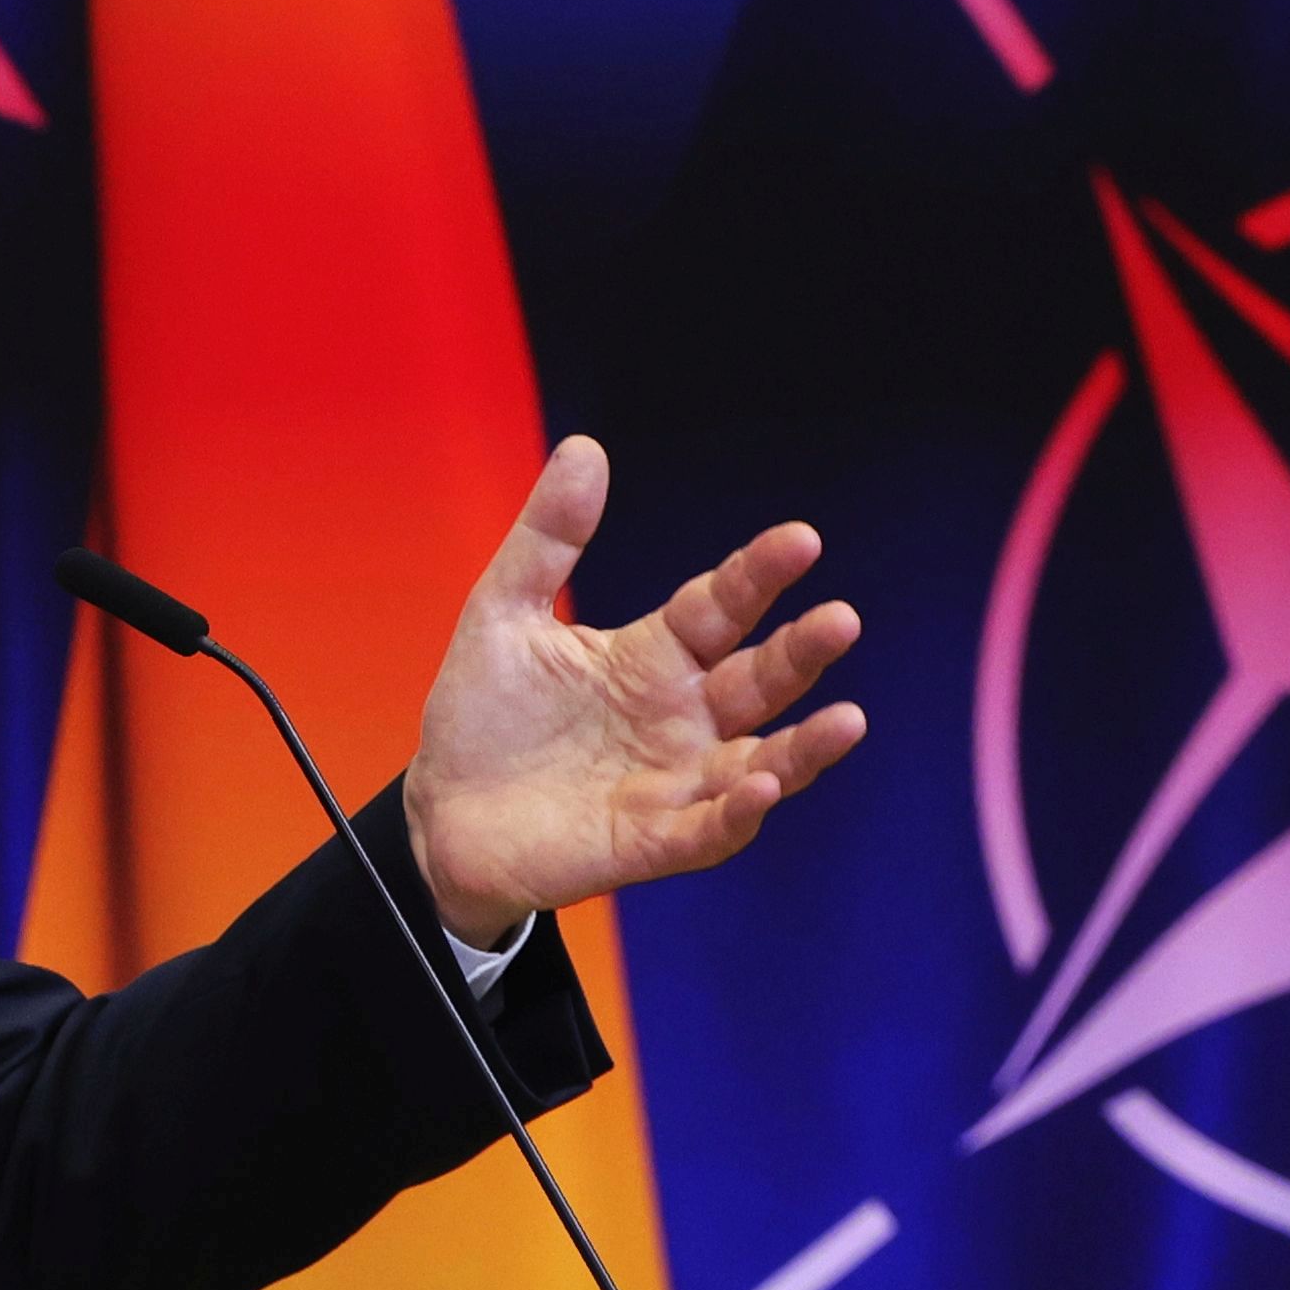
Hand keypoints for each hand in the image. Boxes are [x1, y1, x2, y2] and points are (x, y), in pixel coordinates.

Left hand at [399, 437, 865, 946]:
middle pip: (759, 680)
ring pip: (759, 761)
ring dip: (803, 747)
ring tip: (848, 720)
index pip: (721, 607)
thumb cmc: (482, 716)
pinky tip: (760, 788)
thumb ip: (547, 538)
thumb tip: (584, 447)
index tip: (802, 539)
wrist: (441, 814)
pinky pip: (708, 830)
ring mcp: (673, 782)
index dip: (760, 575)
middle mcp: (681, 717)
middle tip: (842, 620)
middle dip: (802, 653)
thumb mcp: (502, 613)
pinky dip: (738, 813)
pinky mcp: (650, 843)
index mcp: (653, 656)